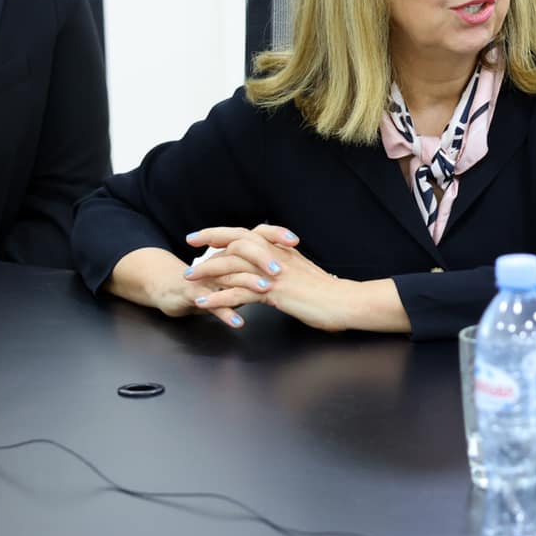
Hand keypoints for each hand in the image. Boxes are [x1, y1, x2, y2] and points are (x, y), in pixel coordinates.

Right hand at [106, 231, 284, 328]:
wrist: (168, 289)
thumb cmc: (205, 283)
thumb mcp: (231, 275)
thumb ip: (253, 270)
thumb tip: (282, 268)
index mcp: (232, 254)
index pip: (255, 238)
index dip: (273, 236)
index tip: (295, 240)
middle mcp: (220, 261)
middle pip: (243, 253)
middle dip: (263, 258)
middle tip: (281, 267)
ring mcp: (207, 277)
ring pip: (228, 277)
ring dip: (247, 283)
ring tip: (266, 290)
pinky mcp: (194, 294)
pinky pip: (211, 303)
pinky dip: (225, 313)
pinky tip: (239, 323)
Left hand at [183, 225, 405, 333]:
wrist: (346, 302)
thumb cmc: (328, 292)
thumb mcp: (304, 272)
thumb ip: (286, 265)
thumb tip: (272, 267)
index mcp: (281, 250)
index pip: (248, 233)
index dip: (225, 232)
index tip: (206, 235)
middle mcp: (275, 256)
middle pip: (236, 241)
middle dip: (210, 239)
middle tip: (190, 242)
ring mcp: (273, 273)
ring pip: (233, 264)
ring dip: (208, 270)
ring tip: (189, 278)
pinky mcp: (274, 292)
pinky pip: (239, 292)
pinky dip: (218, 297)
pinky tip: (204, 302)